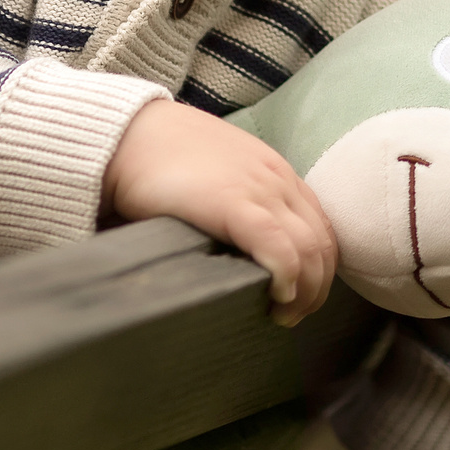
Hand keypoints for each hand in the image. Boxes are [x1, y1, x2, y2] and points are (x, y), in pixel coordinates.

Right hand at [105, 99, 336, 325]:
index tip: (298, 296)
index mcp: (275, 173)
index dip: (317, 270)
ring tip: (282, 315)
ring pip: (309, 250)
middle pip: (321, 245)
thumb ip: (238, 203)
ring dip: (304, 292)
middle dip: (315, 288)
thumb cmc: (162, 160)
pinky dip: (287, 276)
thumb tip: (243, 249)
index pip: (320, 228)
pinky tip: (275, 295)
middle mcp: (277, 180)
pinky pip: (279, 247)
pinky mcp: (234, 203)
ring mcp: (259, 189)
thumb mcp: (217, 177)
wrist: (128, 133)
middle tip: (293, 315)